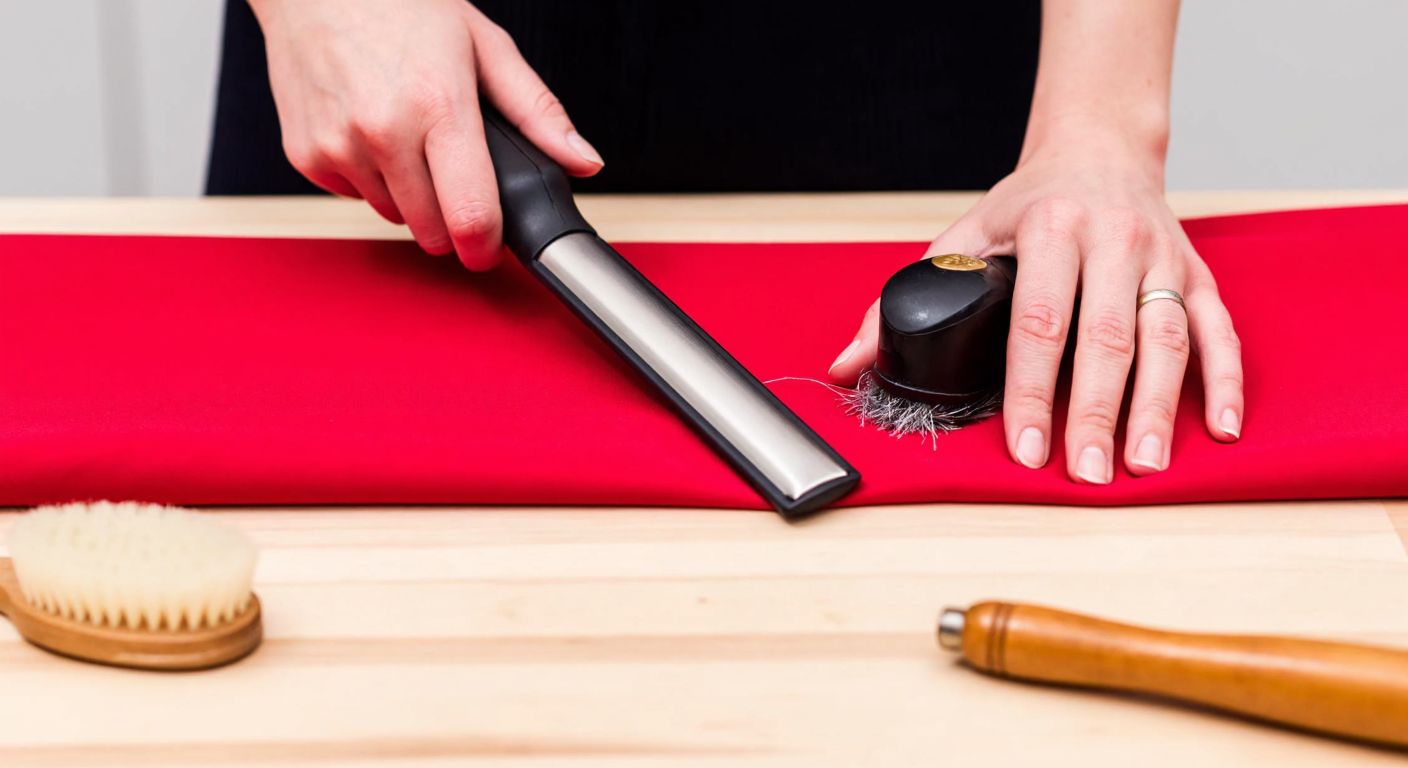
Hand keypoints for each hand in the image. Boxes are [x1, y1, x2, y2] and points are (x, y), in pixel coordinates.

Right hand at [250, 0, 603, 268]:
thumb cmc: (400, 5)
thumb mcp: (484, 46)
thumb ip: (537, 111)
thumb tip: (584, 159)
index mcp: (439, 106)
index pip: (469, 215)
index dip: (485, 245)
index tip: (488, 248)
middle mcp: (384, 132)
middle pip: (432, 231)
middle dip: (451, 217)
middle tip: (453, 172)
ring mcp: (339, 147)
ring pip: (395, 217)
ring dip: (410, 196)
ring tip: (409, 137)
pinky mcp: (307, 156)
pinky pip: (355, 197)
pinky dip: (370, 178)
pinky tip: (371, 131)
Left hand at [828, 126, 1243, 482]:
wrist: (1098, 151)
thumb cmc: (1027, 204)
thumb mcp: (960, 237)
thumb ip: (902, 302)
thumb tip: (847, 366)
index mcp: (1052, 229)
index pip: (1039, 322)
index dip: (1030, 390)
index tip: (1025, 447)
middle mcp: (1114, 240)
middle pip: (1107, 339)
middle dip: (1094, 412)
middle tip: (1085, 474)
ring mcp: (1163, 258)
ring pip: (1166, 340)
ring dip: (1157, 408)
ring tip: (1142, 465)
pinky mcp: (1197, 274)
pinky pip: (1218, 330)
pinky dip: (1223, 381)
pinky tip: (1218, 429)